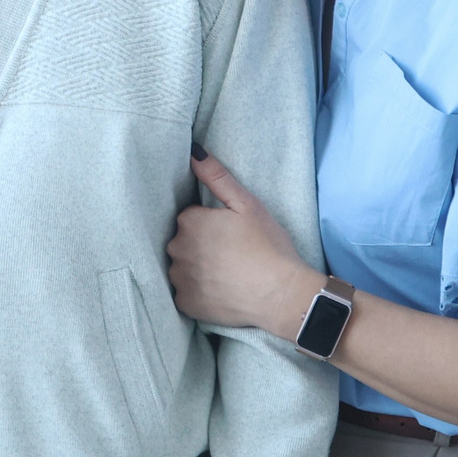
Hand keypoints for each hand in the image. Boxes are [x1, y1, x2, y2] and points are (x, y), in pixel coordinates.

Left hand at [166, 147, 316, 334]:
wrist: (281, 293)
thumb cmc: (267, 245)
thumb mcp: (247, 204)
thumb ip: (217, 176)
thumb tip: (193, 153)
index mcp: (188, 221)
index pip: (191, 218)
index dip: (211, 224)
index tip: (230, 233)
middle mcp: (176, 248)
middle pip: (183, 242)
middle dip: (200, 246)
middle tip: (231, 254)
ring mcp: (179, 278)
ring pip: (182, 268)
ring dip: (197, 270)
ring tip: (226, 274)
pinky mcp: (185, 303)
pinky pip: (185, 294)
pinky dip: (198, 293)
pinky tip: (220, 291)